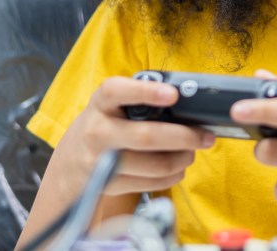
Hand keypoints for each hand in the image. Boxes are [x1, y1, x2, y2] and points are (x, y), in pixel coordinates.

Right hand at [56, 75, 215, 198]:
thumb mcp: (114, 105)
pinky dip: (173, 175)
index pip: (117, 91)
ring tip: (193, 151)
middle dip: (184, 136)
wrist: (70, 162)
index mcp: (101, 103)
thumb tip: (188, 102)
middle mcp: (97, 131)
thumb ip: (142, 99)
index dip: (146, 91)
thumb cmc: (107, 123)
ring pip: (154, 165)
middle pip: (146, 136)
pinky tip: (179, 167)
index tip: (173, 95)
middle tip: (206, 135)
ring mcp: (101, 161)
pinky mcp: (109, 185)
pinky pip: (151, 183)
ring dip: (183, 158)